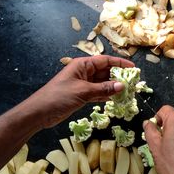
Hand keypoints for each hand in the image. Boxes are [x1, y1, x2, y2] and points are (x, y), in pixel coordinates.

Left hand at [17, 55, 133, 127]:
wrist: (40, 112)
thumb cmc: (59, 96)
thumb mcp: (83, 91)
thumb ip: (103, 89)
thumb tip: (122, 86)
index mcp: (83, 65)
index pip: (105, 60)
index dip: (119, 63)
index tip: (133, 67)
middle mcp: (84, 72)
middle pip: (105, 71)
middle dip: (118, 76)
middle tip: (133, 82)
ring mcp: (83, 84)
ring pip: (103, 83)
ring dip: (114, 87)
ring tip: (128, 91)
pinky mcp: (82, 95)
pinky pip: (98, 92)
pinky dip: (107, 95)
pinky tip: (116, 98)